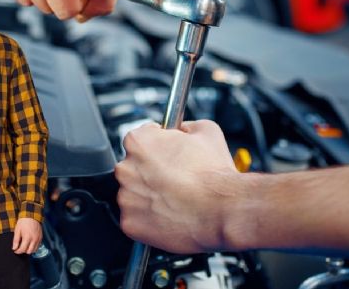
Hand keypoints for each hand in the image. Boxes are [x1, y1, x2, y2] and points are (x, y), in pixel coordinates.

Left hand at [12, 217, 42, 253]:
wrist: (31, 215)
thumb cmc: (23, 222)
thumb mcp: (17, 230)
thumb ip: (16, 240)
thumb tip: (14, 248)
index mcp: (27, 237)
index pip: (22, 249)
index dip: (18, 251)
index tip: (15, 250)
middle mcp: (34, 239)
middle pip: (29, 251)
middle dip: (23, 251)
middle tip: (20, 248)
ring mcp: (38, 238)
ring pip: (34, 250)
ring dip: (29, 250)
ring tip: (25, 246)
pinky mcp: (41, 237)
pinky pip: (38, 246)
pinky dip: (33, 247)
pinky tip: (29, 243)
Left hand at [115, 120, 246, 253]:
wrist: (224, 209)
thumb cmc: (214, 174)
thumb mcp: (206, 131)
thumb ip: (186, 125)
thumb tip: (183, 129)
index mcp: (138, 142)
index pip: (141, 140)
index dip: (158, 147)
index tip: (168, 156)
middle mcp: (125, 168)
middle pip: (134, 168)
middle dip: (151, 174)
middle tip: (174, 180)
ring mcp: (125, 198)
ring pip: (133, 195)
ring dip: (149, 197)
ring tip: (174, 199)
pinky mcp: (130, 223)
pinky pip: (136, 219)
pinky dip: (149, 220)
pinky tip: (169, 215)